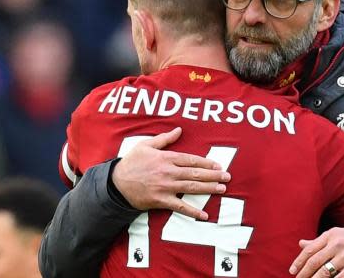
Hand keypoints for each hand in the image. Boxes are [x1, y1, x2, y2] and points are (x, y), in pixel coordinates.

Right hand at [111, 127, 230, 219]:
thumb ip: (164, 139)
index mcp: (166, 158)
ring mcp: (165, 187)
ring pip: (191, 188)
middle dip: (213, 175)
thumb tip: (179, 130)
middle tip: (227, 176)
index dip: (206, 163)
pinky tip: (204, 214)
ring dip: (208, 189)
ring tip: (222, 188)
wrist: (116, 184)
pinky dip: (192, 211)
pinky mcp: (161, 201)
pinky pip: (179, 207)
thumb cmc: (131, 163)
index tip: (218, 165)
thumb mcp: (146, 145)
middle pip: (195, 174)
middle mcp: (168, 172)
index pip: (191, 160)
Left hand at [289, 225, 343, 277]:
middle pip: (314, 261)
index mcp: (330, 235)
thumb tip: (301, 244)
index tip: (292, 271)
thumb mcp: (337, 235)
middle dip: (304, 274)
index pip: (310, 249)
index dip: (299, 261)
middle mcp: (337, 243)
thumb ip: (319, 241)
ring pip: (325, 272)